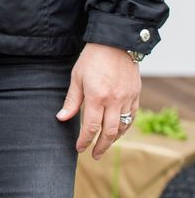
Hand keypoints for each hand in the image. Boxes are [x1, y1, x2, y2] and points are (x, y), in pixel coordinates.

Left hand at [56, 42, 140, 158]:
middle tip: (94, 156)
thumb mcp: (77, 77)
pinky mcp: (136, 95)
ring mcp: (127, 98)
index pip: (91, 127)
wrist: (115, 42)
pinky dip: (125, 127)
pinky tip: (118, 131)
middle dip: (101, 147)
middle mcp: (114, 101)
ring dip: (113, 140)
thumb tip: (61, 118)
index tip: (79, 148)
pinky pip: (131, 117)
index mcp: (97, 96)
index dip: (85, 140)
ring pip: (122, 127)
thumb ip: (72, 100)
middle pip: (109, 132)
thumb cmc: (92, 57)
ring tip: (105, 145)